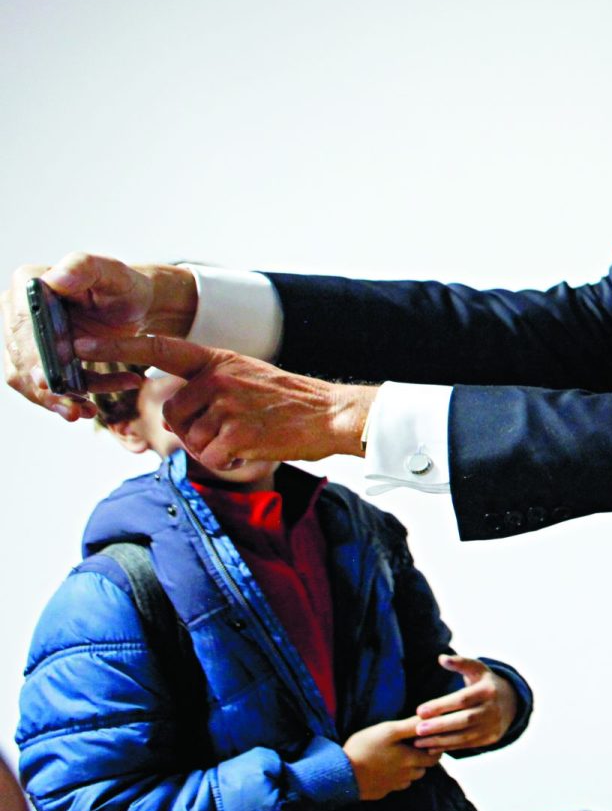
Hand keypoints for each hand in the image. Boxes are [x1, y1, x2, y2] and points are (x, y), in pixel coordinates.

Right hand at [5, 257, 193, 419]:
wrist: (134, 306)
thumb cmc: (123, 286)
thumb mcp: (111, 273)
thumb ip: (84, 269)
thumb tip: (55, 279)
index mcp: (29, 285)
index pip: (22, 328)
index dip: (33, 356)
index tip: (48, 380)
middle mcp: (19, 311)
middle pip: (21, 357)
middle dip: (46, 388)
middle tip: (74, 410)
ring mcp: (26, 337)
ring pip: (30, 378)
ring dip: (55, 400)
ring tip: (84, 413)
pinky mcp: (39, 358)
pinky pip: (46, 386)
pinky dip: (65, 399)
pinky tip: (90, 407)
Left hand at [74, 334, 375, 469]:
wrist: (332, 414)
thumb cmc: (289, 401)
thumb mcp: (246, 376)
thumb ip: (207, 385)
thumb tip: (174, 417)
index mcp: (217, 359)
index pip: (159, 349)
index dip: (117, 348)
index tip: (79, 347)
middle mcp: (217, 378)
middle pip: (172, 414)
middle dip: (192, 430)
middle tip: (230, 429)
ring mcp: (227, 405)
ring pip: (190, 440)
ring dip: (212, 449)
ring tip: (247, 437)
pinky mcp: (237, 434)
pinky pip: (211, 458)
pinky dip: (229, 463)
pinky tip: (252, 450)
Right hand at [344, 718, 441, 799]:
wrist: (340, 774)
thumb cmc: (365, 749)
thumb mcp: (388, 731)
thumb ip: (411, 726)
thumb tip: (431, 719)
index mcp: (411, 761)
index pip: (435, 757)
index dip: (434, 748)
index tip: (427, 740)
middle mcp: (406, 776)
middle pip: (423, 768)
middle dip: (422, 758)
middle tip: (413, 747)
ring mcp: (392, 786)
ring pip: (410, 778)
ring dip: (409, 769)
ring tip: (398, 757)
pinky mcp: (380, 792)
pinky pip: (394, 786)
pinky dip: (395, 779)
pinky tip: (384, 770)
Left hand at [414, 655, 519, 752]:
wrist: (511, 702)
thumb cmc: (485, 684)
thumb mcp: (477, 669)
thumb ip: (460, 663)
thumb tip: (442, 658)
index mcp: (488, 690)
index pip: (463, 699)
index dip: (441, 705)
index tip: (420, 710)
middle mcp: (493, 709)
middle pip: (465, 720)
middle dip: (440, 726)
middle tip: (418, 729)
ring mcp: (493, 726)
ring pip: (465, 736)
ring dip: (440, 740)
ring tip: (418, 741)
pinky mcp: (491, 739)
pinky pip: (467, 745)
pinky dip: (448, 747)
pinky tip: (431, 747)